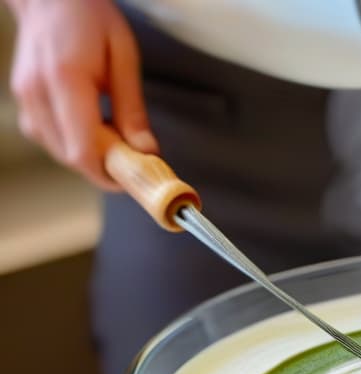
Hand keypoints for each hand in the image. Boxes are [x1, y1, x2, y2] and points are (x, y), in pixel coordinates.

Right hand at [7, 0, 157, 189]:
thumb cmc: (90, 17)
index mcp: (65, 80)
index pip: (83, 150)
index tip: (135, 178)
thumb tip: (146, 150)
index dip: (110, 174)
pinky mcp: (24, 101)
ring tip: (114, 132)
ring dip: (90, 154)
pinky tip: (93, 125)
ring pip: (59, 151)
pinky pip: (50, 138)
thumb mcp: (123, 57)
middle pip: (70, 157)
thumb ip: (132, 108)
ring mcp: (25, 98)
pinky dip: (75, 141)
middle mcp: (37, 93)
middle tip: (133, 156)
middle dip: (105, 165)